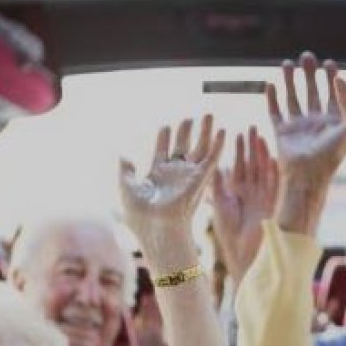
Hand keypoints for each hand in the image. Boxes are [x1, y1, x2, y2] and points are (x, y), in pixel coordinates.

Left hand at [120, 115, 225, 267]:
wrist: (158, 230)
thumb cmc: (141, 216)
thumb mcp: (127, 189)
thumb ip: (125, 171)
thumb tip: (122, 155)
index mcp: (158, 175)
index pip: (163, 151)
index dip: (164, 138)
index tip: (165, 126)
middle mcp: (175, 174)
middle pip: (182, 146)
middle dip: (185, 131)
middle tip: (190, 117)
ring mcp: (189, 175)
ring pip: (199, 148)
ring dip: (205, 131)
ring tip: (209, 115)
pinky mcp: (200, 179)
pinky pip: (212, 158)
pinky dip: (218, 144)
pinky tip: (223, 131)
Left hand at [210, 127, 278, 283]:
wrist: (244, 253)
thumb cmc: (229, 233)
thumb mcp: (220, 204)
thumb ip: (218, 185)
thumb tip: (212, 165)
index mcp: (238, 192)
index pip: (239, 166)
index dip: (238, 150)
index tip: (236, 133)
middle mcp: (252, 192)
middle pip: (252, 164)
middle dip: (251, 146)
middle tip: (250, 127)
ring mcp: (263, 197)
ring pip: (263, 170)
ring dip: (261, 154)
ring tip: (260, 136)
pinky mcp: (271, 204)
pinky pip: (274, 184)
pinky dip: (273, 171)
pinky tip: (272, 157)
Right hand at [268, 52, 345, 187]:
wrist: (307, 177)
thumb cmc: (330, 158)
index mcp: (333, 122)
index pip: (332, 94)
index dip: (331, 78)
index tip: (329, 62)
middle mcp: (315, 122)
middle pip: (312, 92)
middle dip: (310, 74)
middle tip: (307, 56)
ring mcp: (297, 127)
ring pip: (293, 98)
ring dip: (290, 81)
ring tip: (288, 63)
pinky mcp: (281, 132)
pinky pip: (275, 111)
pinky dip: (272, 98)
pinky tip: (270, 82)